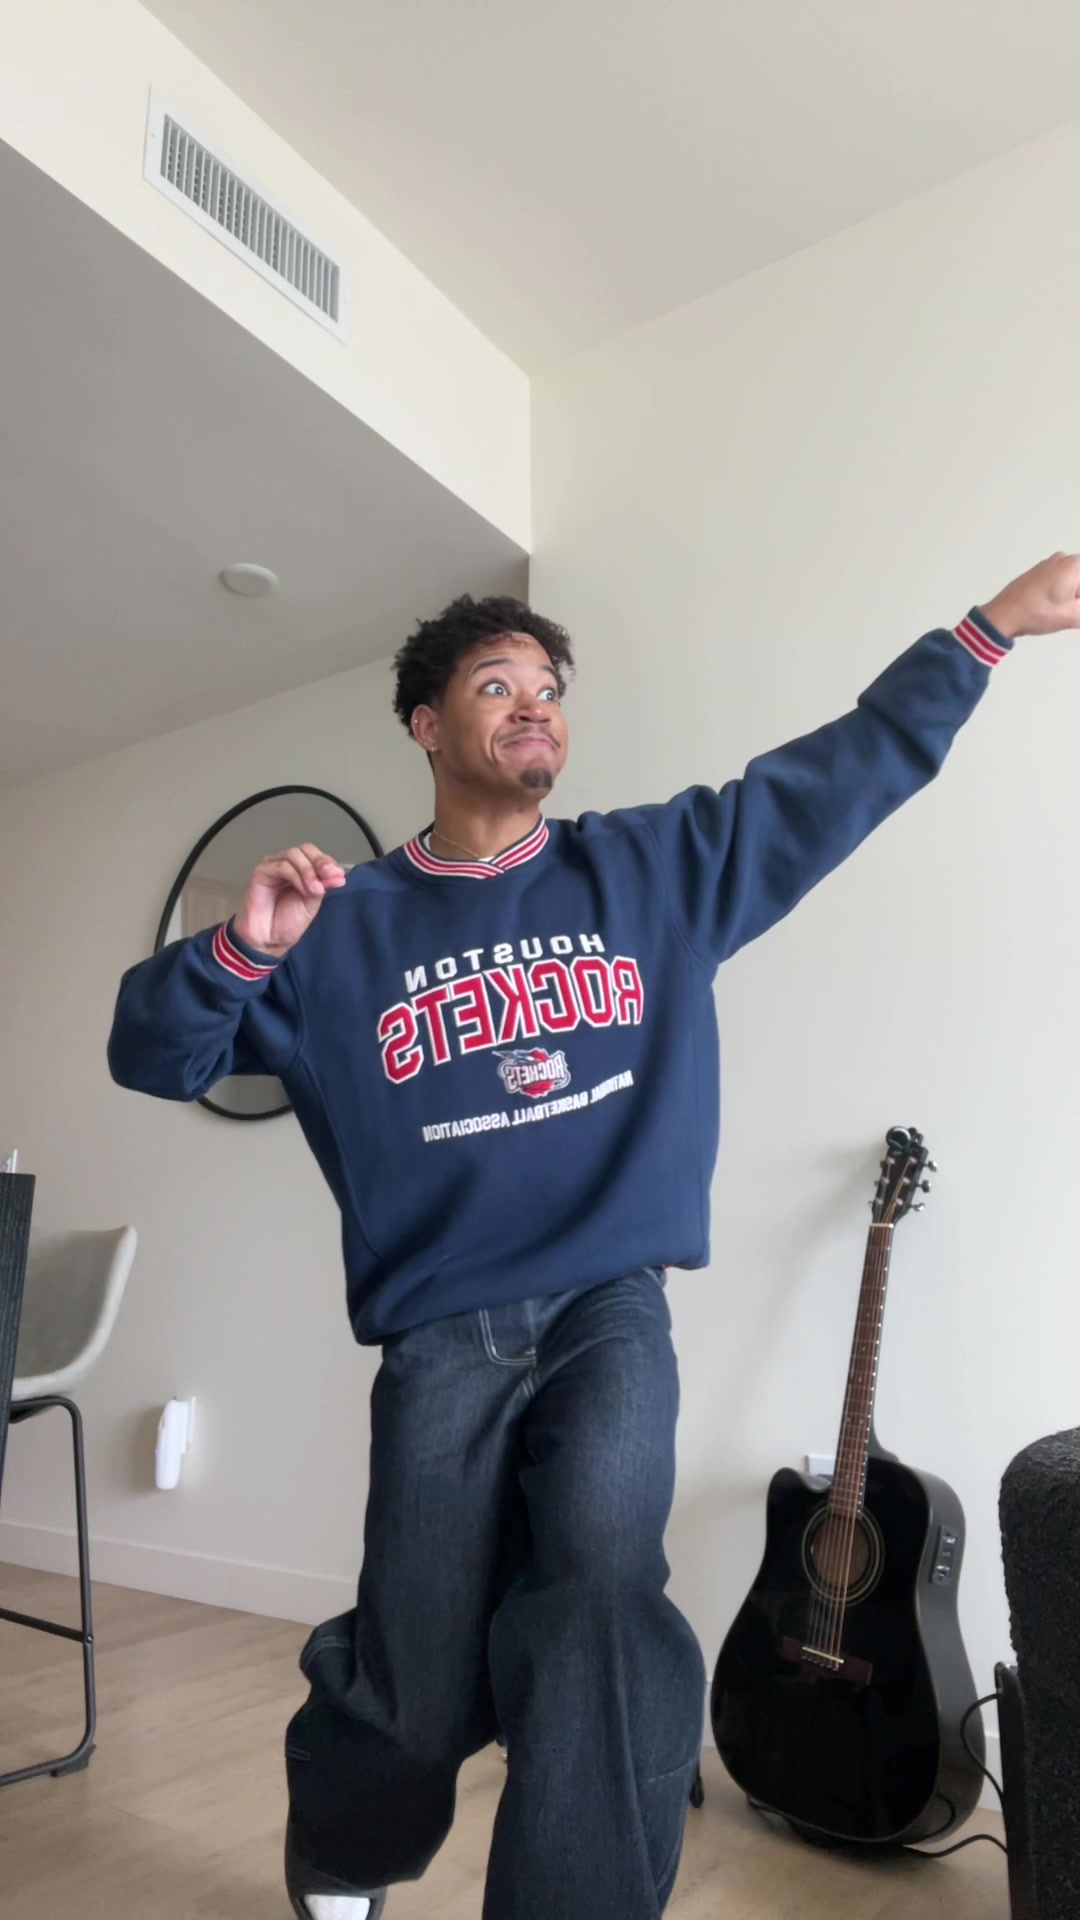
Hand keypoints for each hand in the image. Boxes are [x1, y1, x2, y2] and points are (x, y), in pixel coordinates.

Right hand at [232, 844, 346, 957]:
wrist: (269, 940)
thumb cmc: (288, 922)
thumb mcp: (312, 903)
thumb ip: (322, 886)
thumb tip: (338, 875)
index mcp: (300, 870)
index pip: (315, 855)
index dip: (328, 862)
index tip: (340, 876)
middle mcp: (286, 864)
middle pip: (305, 849)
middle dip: (320, 862)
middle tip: (330, 877)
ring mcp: (273, 866)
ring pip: (294, 855)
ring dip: (309, 871)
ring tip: (315, 890)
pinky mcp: (261, 872)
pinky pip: (282, 866)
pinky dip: (296, 876)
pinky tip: (304, 890)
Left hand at [980, 552, 1079, 640]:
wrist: (1003, 614)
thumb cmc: (1039, 613)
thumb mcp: (1073, 616)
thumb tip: (1079, 607)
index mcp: (1076, 565)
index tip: (1076, 608)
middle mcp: (1065, 558)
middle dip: (1078, 598)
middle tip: (1074, 612)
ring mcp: (1050, 563)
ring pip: (1074, 579)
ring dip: (1074, 596)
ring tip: (1068, 611)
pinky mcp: (1040, 571)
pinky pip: (1062, 579)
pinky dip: (1066, 592)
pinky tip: (1058, 607)